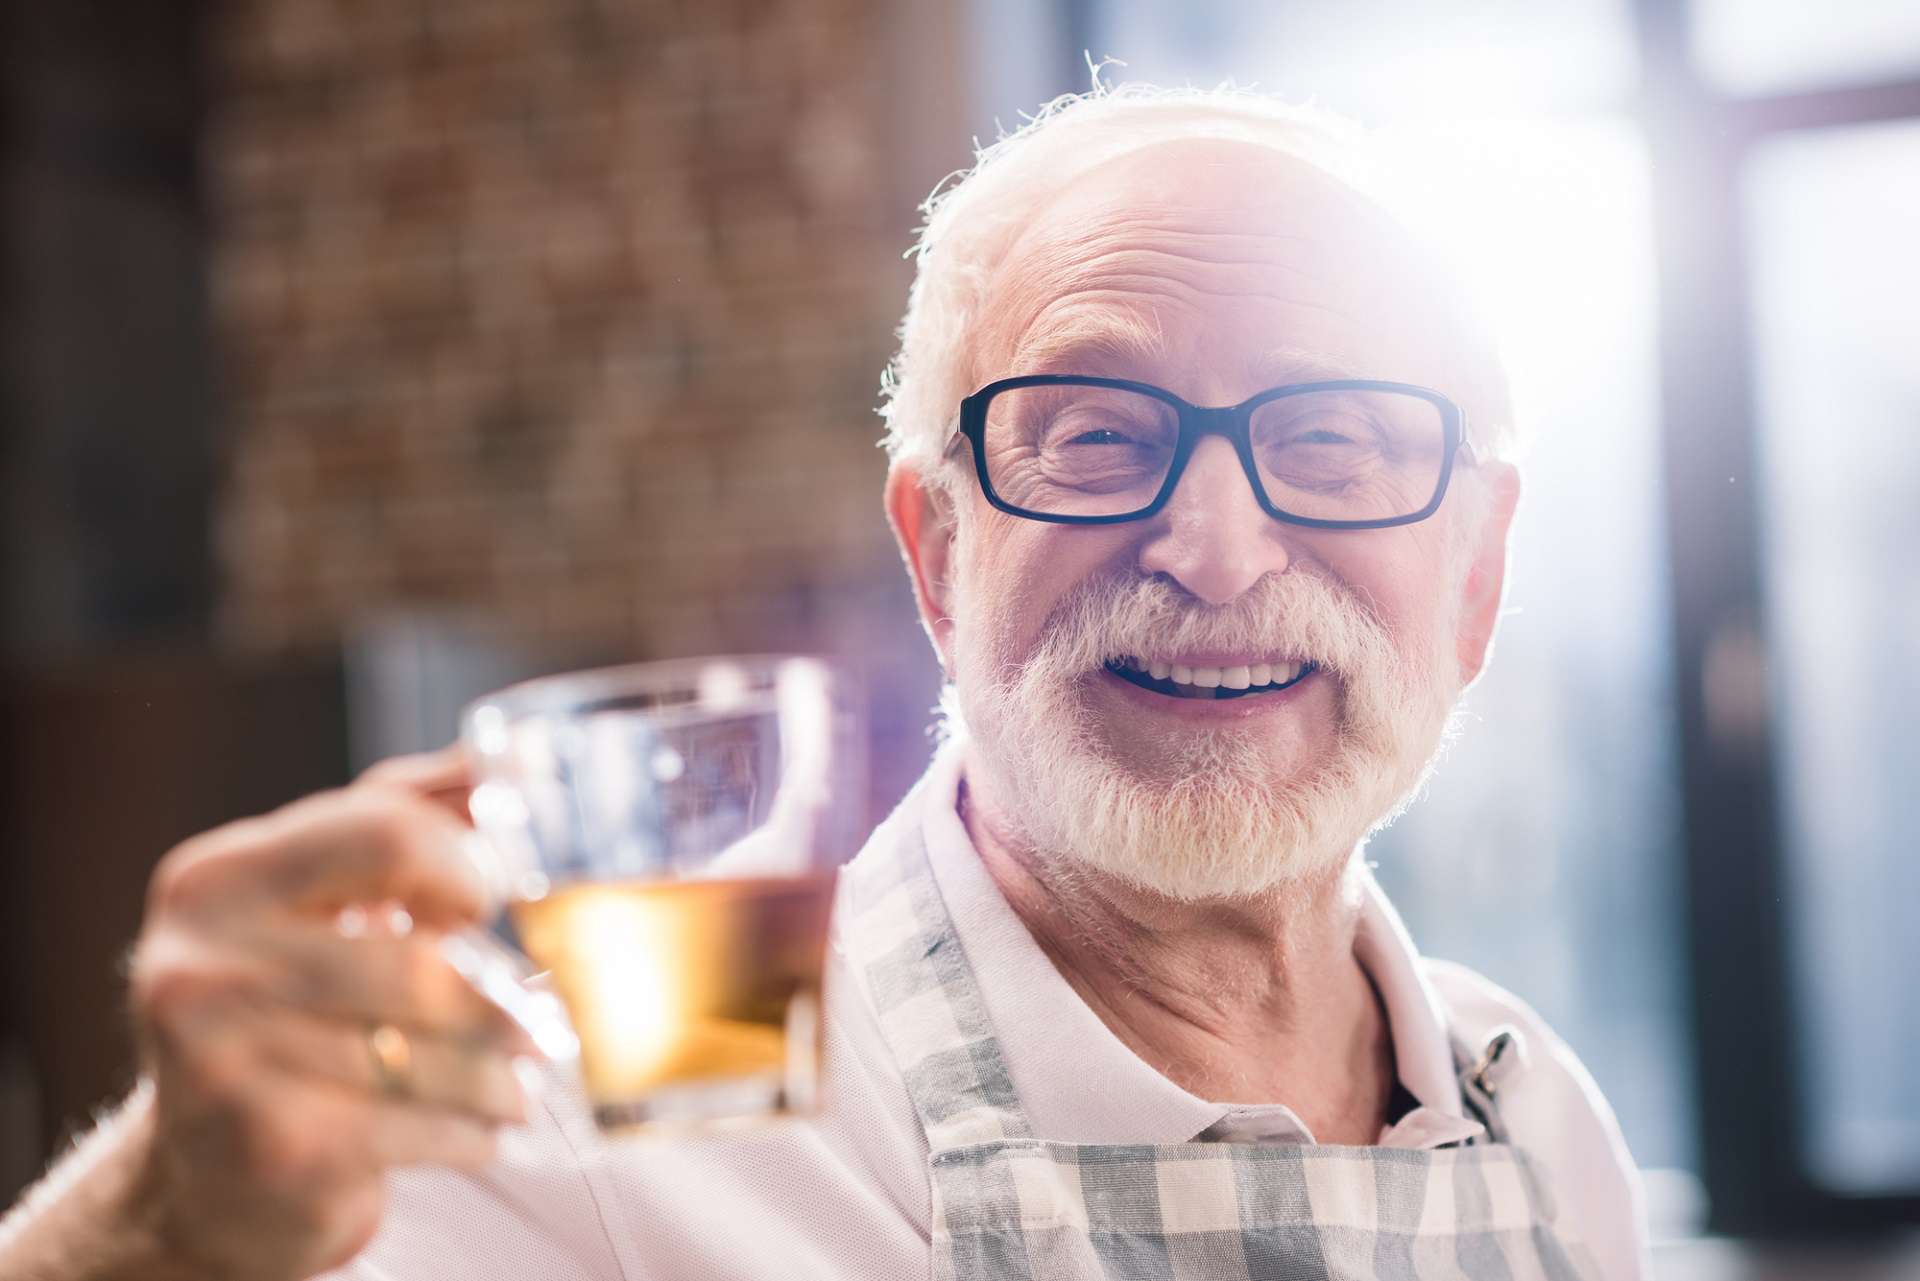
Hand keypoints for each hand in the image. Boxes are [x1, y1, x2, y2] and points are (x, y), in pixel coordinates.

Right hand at [0, 748, 537, 1280]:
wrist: (204, 1175)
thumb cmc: (285, 1007)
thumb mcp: (324, 895)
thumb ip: (409, 814)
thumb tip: (515, 759)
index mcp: (217, 878)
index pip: (386, 833)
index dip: (463, 869)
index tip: (483, 905)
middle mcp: (199, 963)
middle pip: (418, 965)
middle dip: (498, 1003)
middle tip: (535, 1024)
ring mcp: (223, 1061)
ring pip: (426, 1055)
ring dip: (499, 1079)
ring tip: (519, 1085)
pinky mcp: (268, 1147)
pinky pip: (416, 1128)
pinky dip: (471, 1135)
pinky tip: (483, 1135)